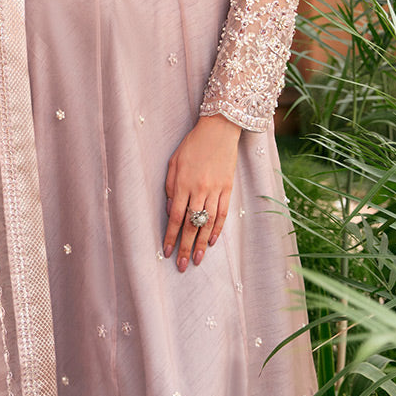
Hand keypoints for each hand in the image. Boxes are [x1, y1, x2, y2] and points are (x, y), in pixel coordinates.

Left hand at [164, 113, 240, 270]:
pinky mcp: (228, 188)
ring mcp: (215, 190)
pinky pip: (223, 213)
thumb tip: (170, 211)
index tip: (167, 252)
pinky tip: (212, 241)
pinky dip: (217, 229)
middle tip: (182, 265)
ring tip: (197, 260)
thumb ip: (170, 187)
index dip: (171, 236)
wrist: (219, 130)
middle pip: (192, 224)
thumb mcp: (174, 162)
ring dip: (202, 244)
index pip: (175, 217)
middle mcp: (199, 189)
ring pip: (208, 223)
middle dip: (186, 247)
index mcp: (183, 183)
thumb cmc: (192, 145)